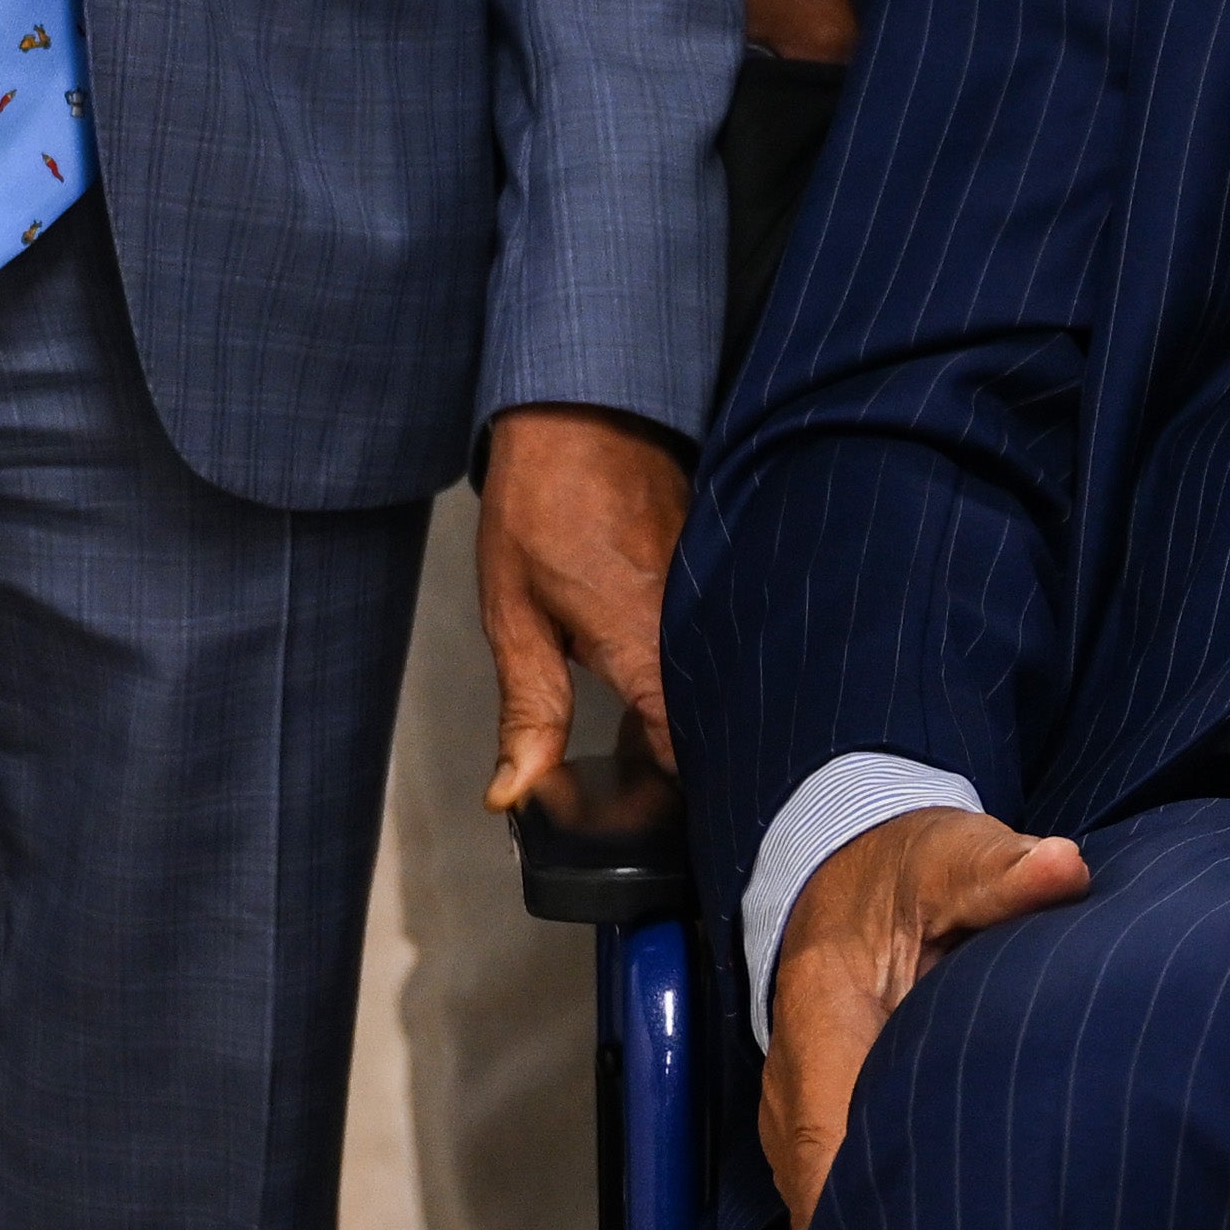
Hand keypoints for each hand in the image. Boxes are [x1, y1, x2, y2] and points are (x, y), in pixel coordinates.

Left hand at [479, 405, 686, 797]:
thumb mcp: (515, 616)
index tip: (648, 824)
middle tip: (642, 788)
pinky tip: (655, 683)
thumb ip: (527, 712)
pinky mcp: (717, 576)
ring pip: (716, 687)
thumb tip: (513, 794)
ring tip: (645, 741)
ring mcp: (713, 600)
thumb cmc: (541, 503)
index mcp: (645, 648)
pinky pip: (713, 644)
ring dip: (688, 718)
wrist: (583, 405)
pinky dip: (690, 672)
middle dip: (684, 769)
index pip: (688, 758)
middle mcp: (694, 628)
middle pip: (712, 729)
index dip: (672, 803)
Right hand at [761, 800, 1091, 1225]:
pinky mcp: (822, 1131)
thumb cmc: (908, 870)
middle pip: (823, 1197)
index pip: (823, 1137)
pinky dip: (885, 1229)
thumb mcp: (953, 856)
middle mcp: (794, 1083)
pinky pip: (839, 1194)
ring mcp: (800, 1115)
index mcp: (820, 1019)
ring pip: (827, 1207)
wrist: (849, 870)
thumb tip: (1064, 869)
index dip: (855, 1214)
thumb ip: (1004, 871)